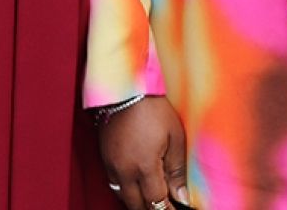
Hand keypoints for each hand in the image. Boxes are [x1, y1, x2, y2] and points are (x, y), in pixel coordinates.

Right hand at [98, 95, 189, 209]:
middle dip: (153, 208)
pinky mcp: (104, 158)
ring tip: (152, 198)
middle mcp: (125, 171)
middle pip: (137, 205)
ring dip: (138, 201)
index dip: (168, 209)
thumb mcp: (175, 137)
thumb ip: (177, 171)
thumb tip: (182, 197)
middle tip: (167, 205)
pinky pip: (114, 184)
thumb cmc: (152, 108)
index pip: (156, 201)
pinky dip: (126, 190)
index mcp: (144, 167)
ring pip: (123, 197)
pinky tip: (136, 185)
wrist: (125, 89)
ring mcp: (112, 165)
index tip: (178, 209)